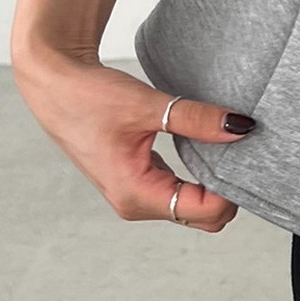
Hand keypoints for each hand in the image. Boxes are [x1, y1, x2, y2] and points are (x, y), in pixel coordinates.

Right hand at [12, 44, 253, 231]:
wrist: (53, 83)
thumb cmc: (89, 97)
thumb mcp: (148, 106)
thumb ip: (197, 119)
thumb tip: (242, 128)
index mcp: (136, 194)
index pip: (205, 212)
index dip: (232, 190)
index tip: (246, 157)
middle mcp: (135, 202)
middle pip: (202, 217)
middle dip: (227, 191)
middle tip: (240, 152)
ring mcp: (135, 193)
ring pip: (191, 205)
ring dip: (213, 184)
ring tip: (226, 148)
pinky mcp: (136, 179)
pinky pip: (178, 190)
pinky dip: (197, 176)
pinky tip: (208, 149)